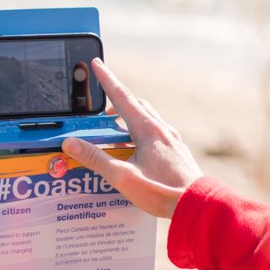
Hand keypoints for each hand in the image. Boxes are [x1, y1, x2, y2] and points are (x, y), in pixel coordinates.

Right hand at [61, 58, 201, 217]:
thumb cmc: (162, 192)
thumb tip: (71, 143)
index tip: (96, 63)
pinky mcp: (177, 152)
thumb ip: (95, 158)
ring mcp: (172, 140)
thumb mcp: (122, 176)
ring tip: (114, 137)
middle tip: (100, 114)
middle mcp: (161, 130)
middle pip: (135, 106)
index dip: (106, 79)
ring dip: (129, 120)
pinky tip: (134, 153)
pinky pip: (155, 134)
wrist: (197, 206)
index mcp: (147, 130)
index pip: (121, 97)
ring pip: (147, 119)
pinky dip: (140, 135)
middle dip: (116, 104)